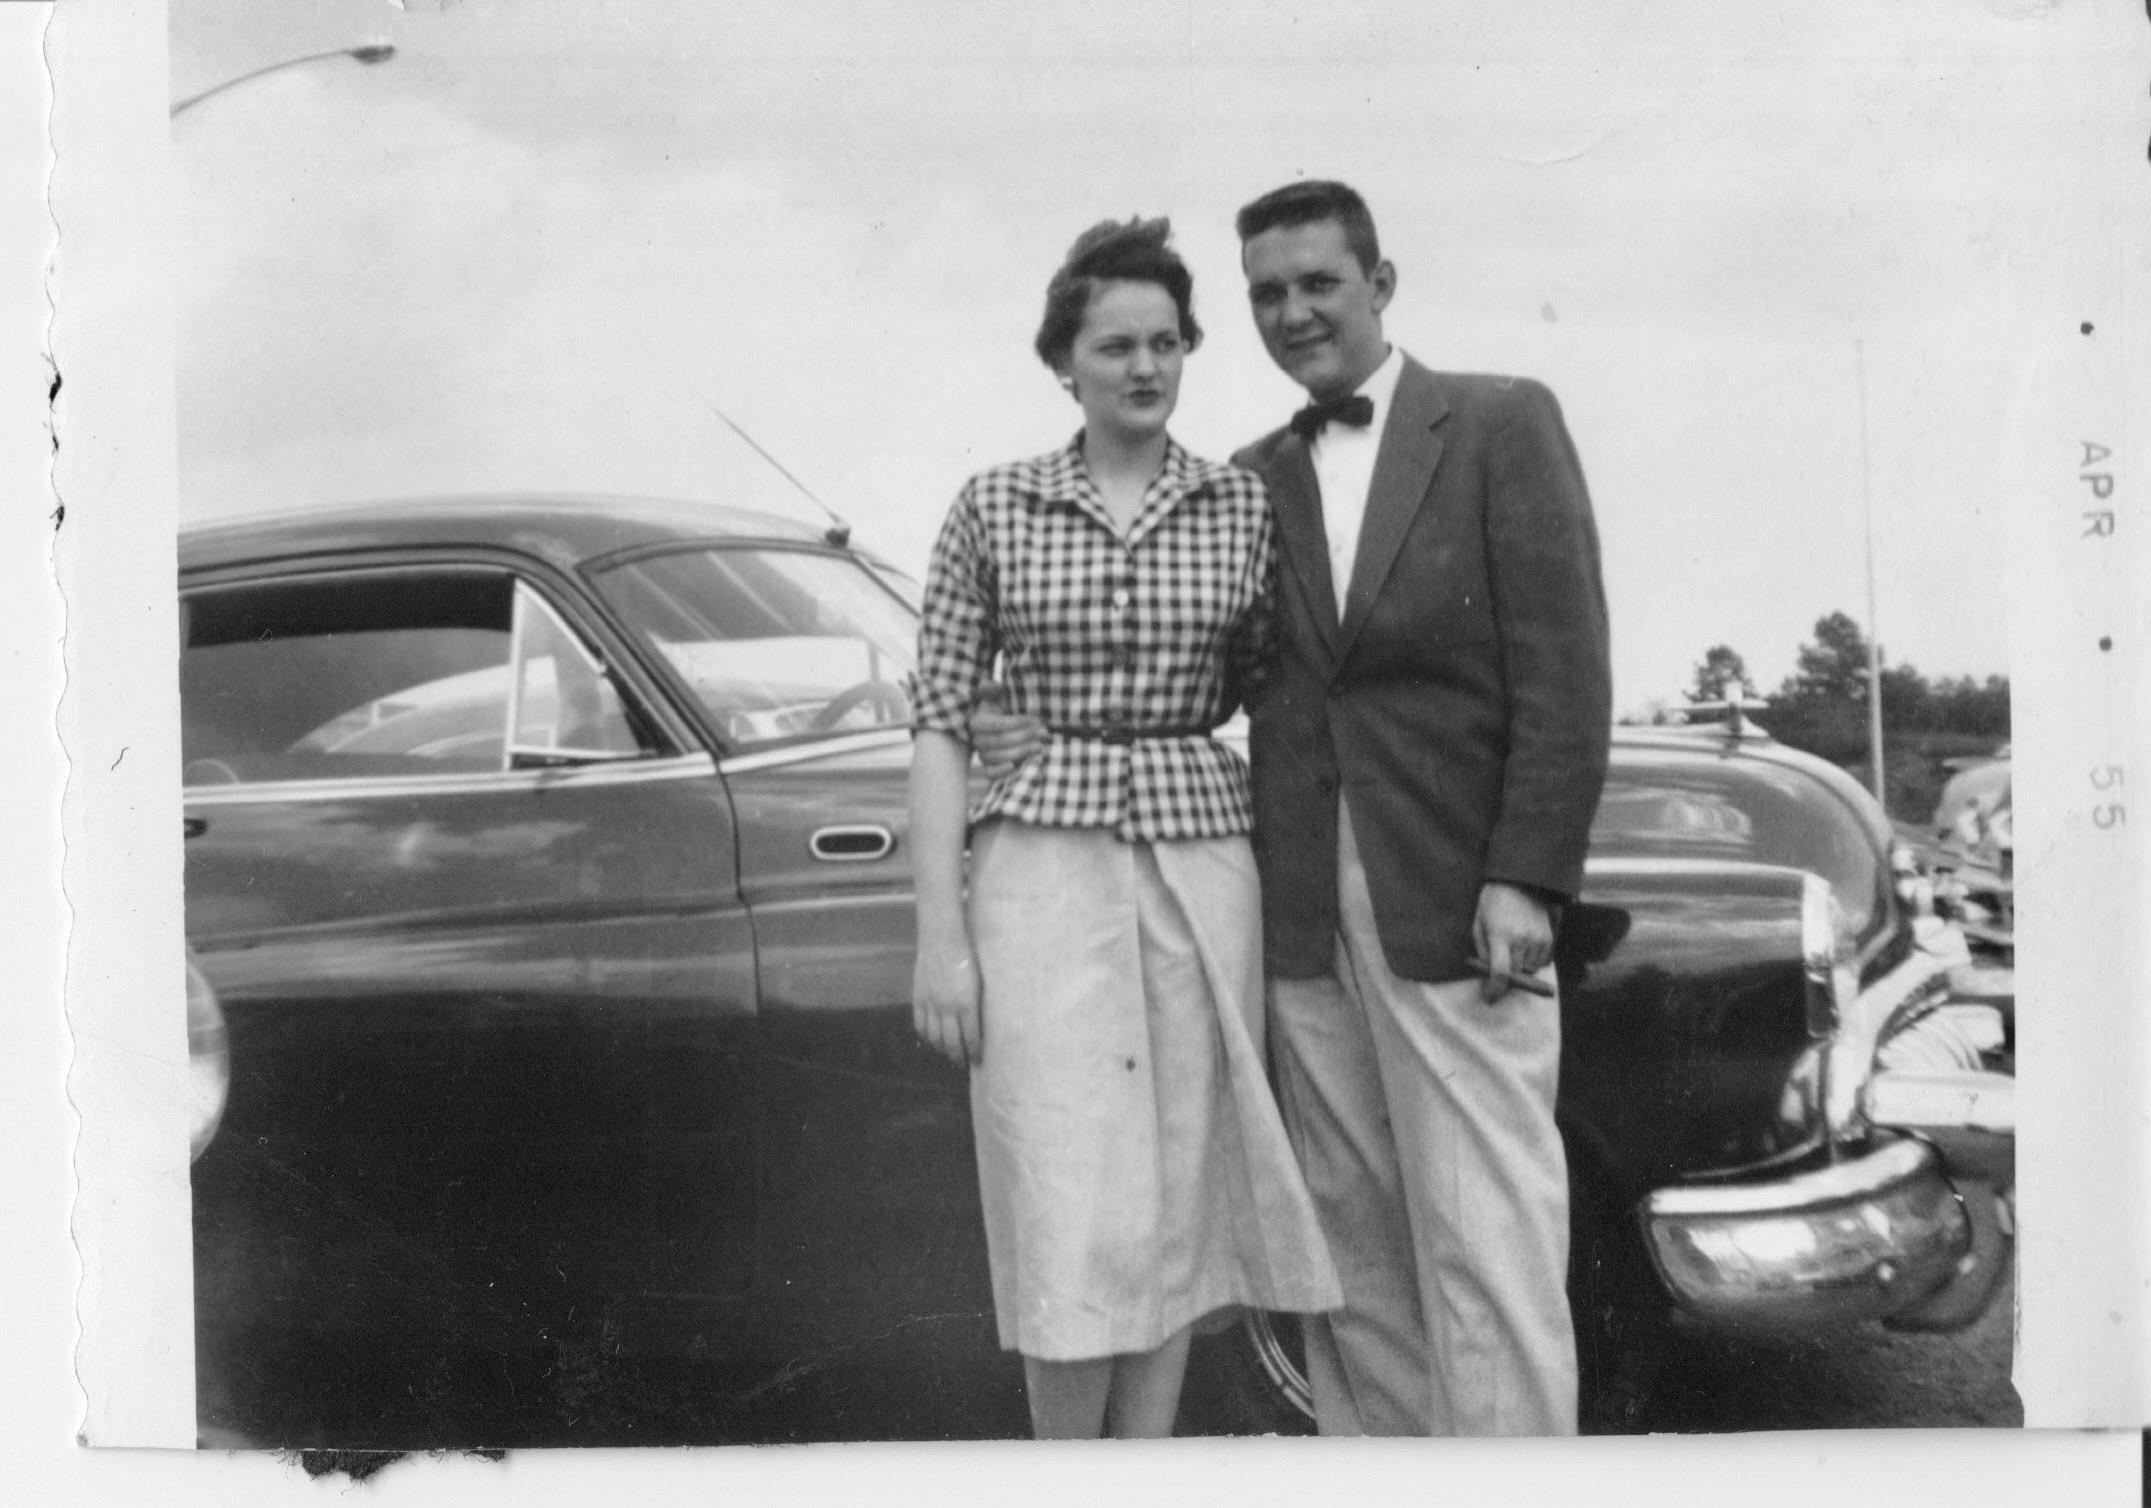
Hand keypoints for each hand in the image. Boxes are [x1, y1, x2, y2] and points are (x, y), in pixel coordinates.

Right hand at [913, 937, 982, 1065]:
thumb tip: (979, 1024)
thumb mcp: (979, 982)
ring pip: (935, 1037)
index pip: (971, 1038)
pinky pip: (921, 1025)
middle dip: (958, 1057)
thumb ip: (977, 1004)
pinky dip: (926, 1036)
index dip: (974, 1052)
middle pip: (952, 1043)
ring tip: (949, 1054)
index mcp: (967, 1004)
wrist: (942, 939)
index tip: (978, 1060)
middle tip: (963, 1064)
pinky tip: (932, 1040)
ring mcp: (931, 1003)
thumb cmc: (967, 957)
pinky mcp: (919, 998)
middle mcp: (948, 1007)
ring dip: (942, 1049)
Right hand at [968, 684, 1046, 778]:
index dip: (1018, 723)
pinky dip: (1001, 772)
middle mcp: (976, 740)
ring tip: (1040, 746)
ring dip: (1020, 752)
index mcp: (976, 722)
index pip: (998, 724)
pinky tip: (1017, 766)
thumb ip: (992, 689)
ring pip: (997, 757)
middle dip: (1024, 736)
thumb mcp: (998, 696)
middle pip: (999, 741)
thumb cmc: (1003, 709)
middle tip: (1043, 732)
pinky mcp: (989, 768)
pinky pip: (990, 774)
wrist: (1006, 728)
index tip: (1036, 720)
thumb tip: (993, 685)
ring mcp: (982, 755)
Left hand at [1473, 881, 1554, 1002]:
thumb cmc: (1492, 904)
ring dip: (1519, 969)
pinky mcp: (1549, 937)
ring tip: (1511, 951)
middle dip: (1505, 981)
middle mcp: (1522, 939)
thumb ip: (1483, 953)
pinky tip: (1523, 947)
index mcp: (1501, 935)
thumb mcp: (1478, 926)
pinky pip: (1542, 962)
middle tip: (1495, 976)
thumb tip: (1487, 977)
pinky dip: (1532, 961)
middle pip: (1516, 975)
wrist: (1518, 882)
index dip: (1494, 990)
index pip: (1501, 973)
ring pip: (1529, 970)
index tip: (1489, 998)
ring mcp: (1538, 938)